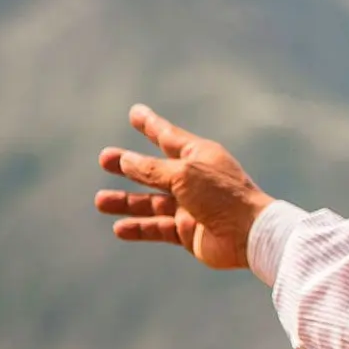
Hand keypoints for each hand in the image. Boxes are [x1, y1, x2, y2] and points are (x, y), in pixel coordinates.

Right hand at [95, 104, 273, 269]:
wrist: (249, 235)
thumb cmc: (221, 196)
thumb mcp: (183, 175)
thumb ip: (151, 169)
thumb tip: (125, 160)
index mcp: (199, 156)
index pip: (168, 137)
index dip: (150, 125)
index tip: (135, 113)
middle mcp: (194, 179)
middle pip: (154, 170)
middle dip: (128, 165)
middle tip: (104, 159)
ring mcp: (191, 207)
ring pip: (151, 203)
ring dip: (126, 202)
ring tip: (100, 201)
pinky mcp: (189, 233)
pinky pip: (158, 228)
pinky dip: (140, 228)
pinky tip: (120, 228)